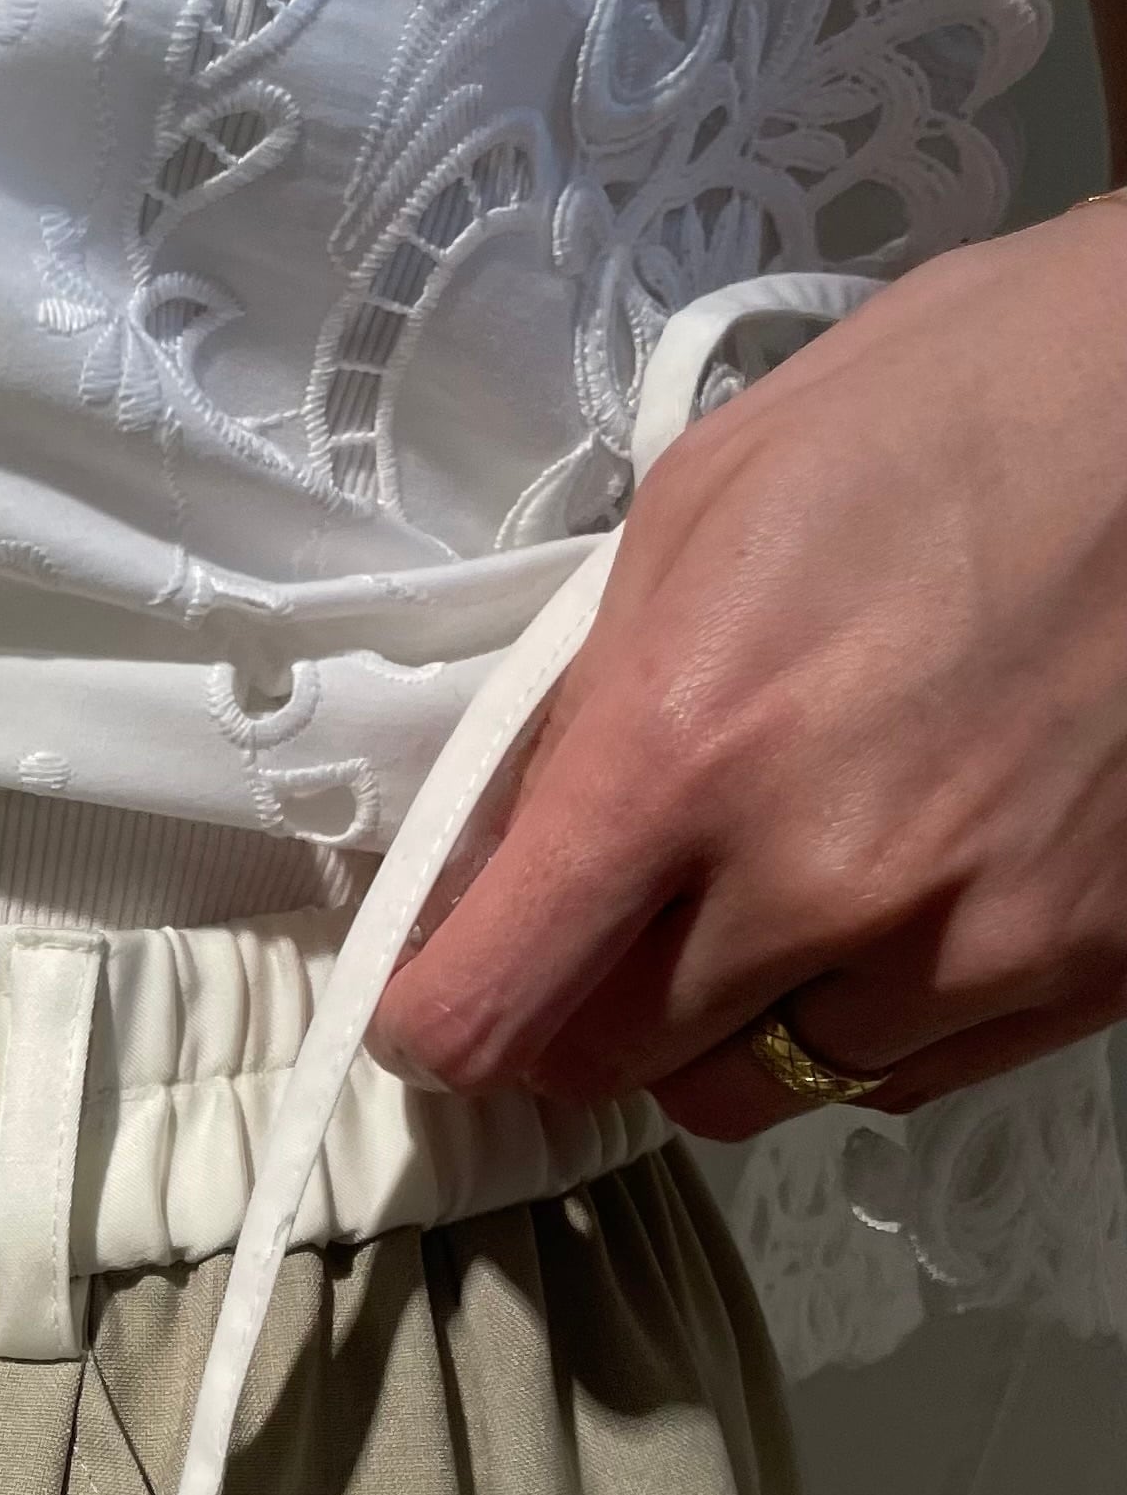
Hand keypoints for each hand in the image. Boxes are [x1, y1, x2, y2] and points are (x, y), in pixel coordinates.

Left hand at [369, 195, 1126, 1135]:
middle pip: (610, 1066)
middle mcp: (814, 884)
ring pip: (755, 1087)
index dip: (436, 1025)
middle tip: (610, 928)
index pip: (489, 1009)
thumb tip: (500, 854)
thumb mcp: (698, 510)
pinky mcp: (1083, 970)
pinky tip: (889, 905)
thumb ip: (584, 706)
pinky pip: (896, 1075)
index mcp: (679, 756)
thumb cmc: (952, 407)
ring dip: (723, 1025)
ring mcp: (961, 944)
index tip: (433, 1001)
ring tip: (768, 898)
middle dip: (580, 1011)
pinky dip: (857, 1023)